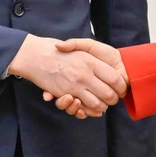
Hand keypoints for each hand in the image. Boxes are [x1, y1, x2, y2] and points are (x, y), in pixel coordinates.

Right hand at [7, 35, 126, 115]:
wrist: (35, 55)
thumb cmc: (59, 50)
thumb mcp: (79, 45)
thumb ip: (95, 52)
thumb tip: (109, 65)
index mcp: (91, 62)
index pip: (115, 79)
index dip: (121, 86)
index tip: (121, 87)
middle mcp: (85, 75)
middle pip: (108, 94)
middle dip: (113, 99)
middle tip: (113, 98)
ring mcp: (75, 86)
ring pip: (96, 104)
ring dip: (101, 106)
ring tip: (102, 104)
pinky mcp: (65, 94)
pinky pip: (80, 108)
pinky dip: (87, 111)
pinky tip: (89, 108)